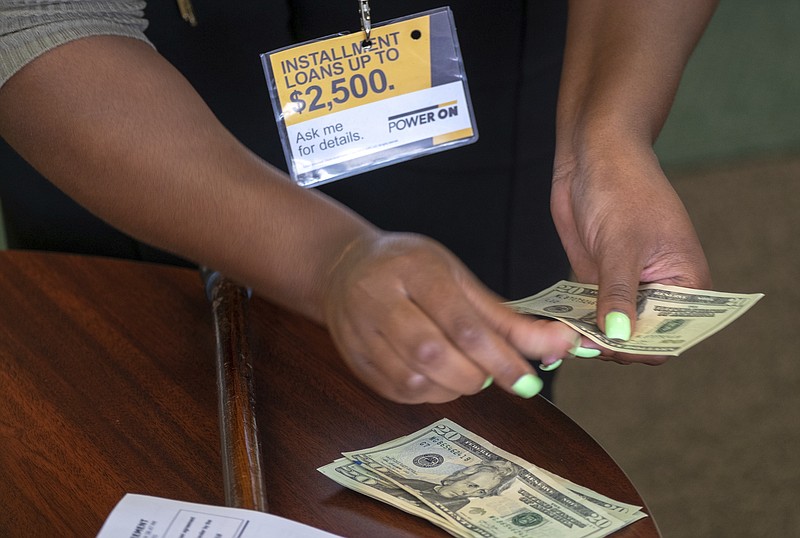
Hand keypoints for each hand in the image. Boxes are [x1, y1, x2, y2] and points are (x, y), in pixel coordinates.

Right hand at [321, 232, 580, 402]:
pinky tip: (438, 378)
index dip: (500, 357)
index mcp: (415, 270)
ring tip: (463, 373)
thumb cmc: (410, 269)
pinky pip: (396, 391)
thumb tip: (561, 345)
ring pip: (412, 379)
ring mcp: (359, 330)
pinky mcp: (353, 358)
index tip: (527, 380)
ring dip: (450, 388)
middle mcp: (380, 298)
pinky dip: (428, 393)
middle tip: (490, 374)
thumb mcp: (459, 279)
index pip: (462, 322)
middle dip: (473, 375)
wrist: (345, 267)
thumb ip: (507, 319)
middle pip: (433, 353)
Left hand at [551, 145, 711, 364]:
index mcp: (686, 283)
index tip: (611, 346)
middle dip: (613, 345)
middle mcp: (660, 291)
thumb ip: (619, 293)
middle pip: (639, 339)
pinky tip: (558, 325)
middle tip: (580, 343)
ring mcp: (628, 288)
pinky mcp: (599, 281)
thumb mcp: (621, 244)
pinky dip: (577, 322)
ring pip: (612, 330)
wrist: (593, 155)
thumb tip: (619, 336)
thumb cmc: (623, 187)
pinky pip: (590, 314)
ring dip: (591, 337)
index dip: (643, 348)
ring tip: (565, 337)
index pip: (671, 336)